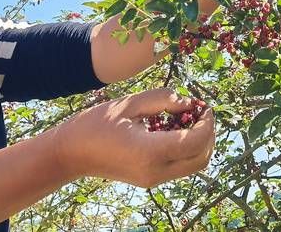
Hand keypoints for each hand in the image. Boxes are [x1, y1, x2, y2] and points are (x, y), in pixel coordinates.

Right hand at [49, 88, 214, 187]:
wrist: (71, 154)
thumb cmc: (96, 123)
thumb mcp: (128, 103)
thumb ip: (162, 99)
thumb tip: (189, 103)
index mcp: (150, 151)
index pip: (195, 141)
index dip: (207, 123)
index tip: (204, 105)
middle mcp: (156, 171)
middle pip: (201, 159)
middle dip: (209, 135)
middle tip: (202, 113)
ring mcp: (154, 179)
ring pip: (193, 165)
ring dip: (199, 143)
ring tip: (189, 119)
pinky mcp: (151, 180)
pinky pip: (180, 166)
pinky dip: (186, 149)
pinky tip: (175, 130)